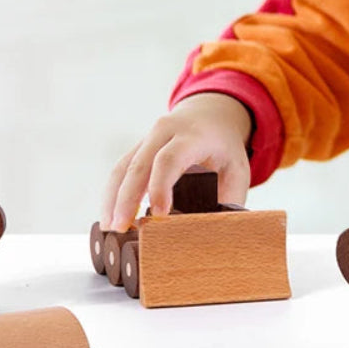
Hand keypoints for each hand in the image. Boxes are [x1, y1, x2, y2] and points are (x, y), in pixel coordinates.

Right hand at [101, 92, 252, 231]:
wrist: (210, 115)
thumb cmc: (224, 148)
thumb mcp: (237, 170)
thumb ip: (228, 199)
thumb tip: (213, 232)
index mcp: (194, 135)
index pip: (170, 159)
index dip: (161, 186)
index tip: (158, 214)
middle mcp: (165, 131)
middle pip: (139, 164)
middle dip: (127, 198)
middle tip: (121, 228)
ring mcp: (147, 138)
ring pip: (123, 167)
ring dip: (113, 199)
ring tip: (110, 227)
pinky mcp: (137, 149)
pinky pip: (120, 170)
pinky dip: (112, 194)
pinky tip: (111, 216)